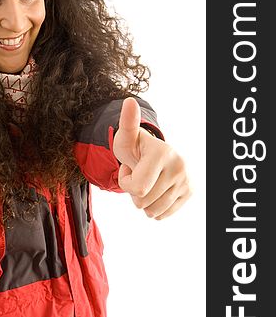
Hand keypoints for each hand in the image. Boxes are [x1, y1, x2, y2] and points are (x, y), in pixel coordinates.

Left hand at [112, 97, 191, 218]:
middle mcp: (179, 166)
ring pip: (152, 211)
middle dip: (133, 192)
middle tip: (139, 174)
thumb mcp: (126, 137)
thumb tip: (129, 101)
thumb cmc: (134, 148)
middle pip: (143, 202)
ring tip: (147, 181)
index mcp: (162, 153)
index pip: (137, 189)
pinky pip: (162, 215)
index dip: (126, 182)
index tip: (130, 168)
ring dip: (143, 201)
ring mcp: (186, 180)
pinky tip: (155, 190)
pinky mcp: (190, 192)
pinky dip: (154, 207)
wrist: (151, 154)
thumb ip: (127, 122)